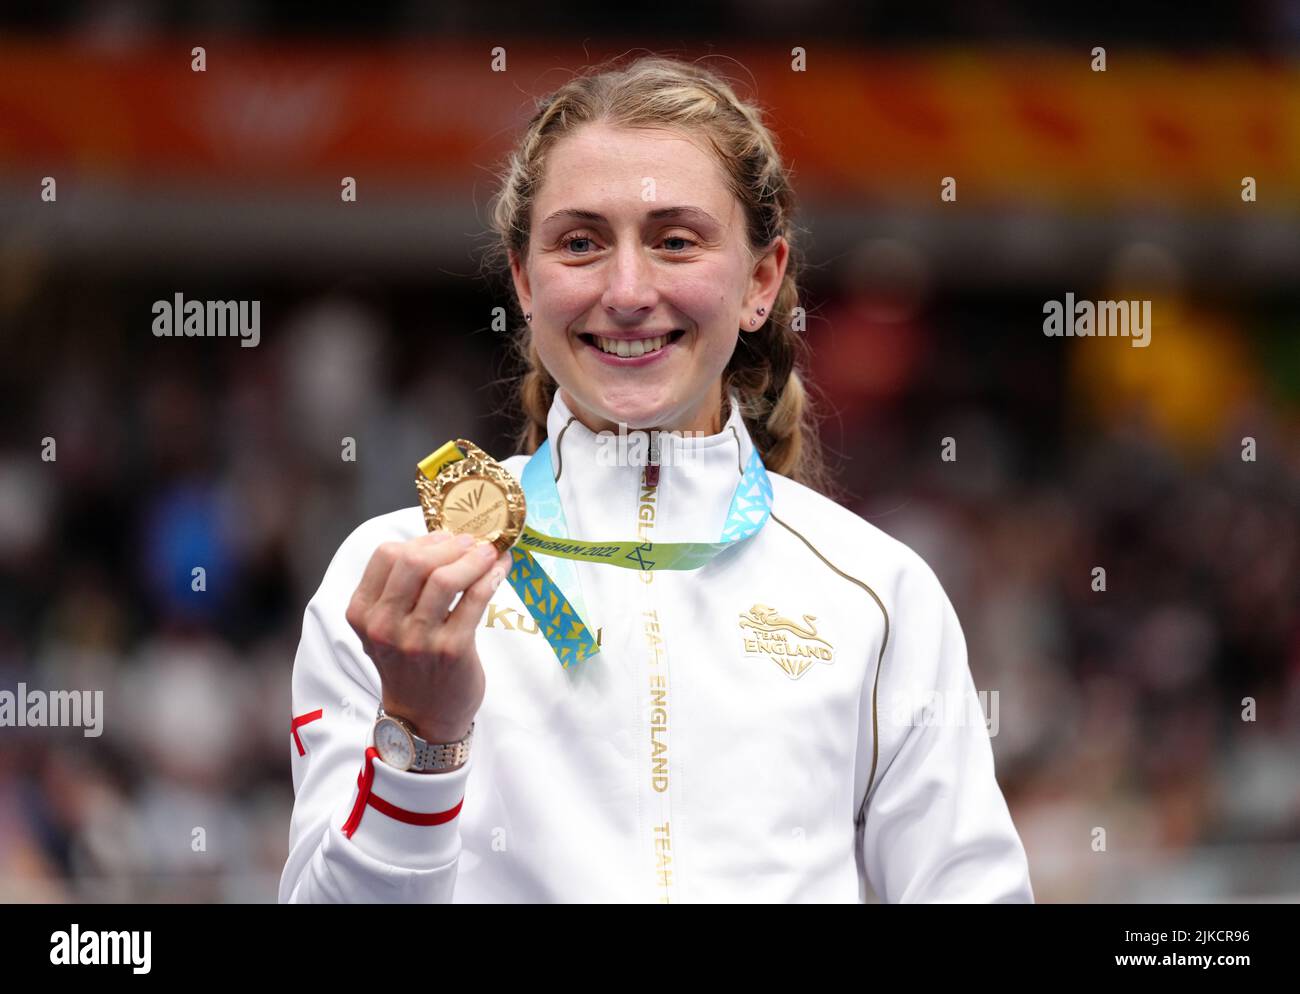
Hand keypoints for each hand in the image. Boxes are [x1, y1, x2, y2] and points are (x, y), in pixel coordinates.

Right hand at [345, 530, 511, 742]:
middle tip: (470, 541)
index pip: (386, 555)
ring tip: (489, 553)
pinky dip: (491, 578)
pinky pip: (474, 600)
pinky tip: (500, 571)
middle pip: (413, 560)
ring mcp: (417, 639)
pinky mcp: (451, 650)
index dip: (421, 540)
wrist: (422, 718)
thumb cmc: (408, 664)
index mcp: (362, 612)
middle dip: (449, 544)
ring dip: (474, 558)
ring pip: (445, 578)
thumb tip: (445, 539)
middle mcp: (384, 626)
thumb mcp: (386, 626)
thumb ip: (401, 588)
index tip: (445, 538)